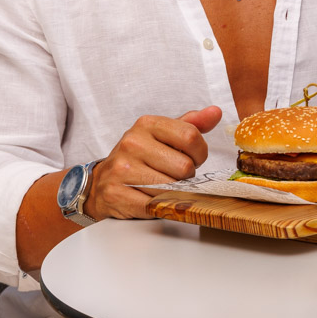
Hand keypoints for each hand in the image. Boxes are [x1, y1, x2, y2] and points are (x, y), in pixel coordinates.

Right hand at [87, 106, 222, 219]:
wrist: (100, 182)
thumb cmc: (140, 157)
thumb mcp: (164, 135)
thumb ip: (192, 124)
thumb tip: (215, 112)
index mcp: (147, 124)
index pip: (191, 136)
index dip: (200, 153)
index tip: (193, 158)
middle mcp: (132, 143)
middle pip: (184, 166)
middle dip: (187, 176)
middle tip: (174, 175)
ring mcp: (122, 169)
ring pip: (172, 187)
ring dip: (174, 192)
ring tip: (162, 185)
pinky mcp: (116, 193)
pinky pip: (155, 204)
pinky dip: (160, 205)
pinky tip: (151, 198)